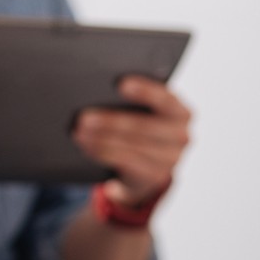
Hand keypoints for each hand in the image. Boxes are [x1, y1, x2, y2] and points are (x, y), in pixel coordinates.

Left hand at [73, 76, 190, 206]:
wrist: (146, 167)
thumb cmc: (139, 129)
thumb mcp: (141, 112)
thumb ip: (128, 101)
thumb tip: (98, 92)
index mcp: (180, 112)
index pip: (166, 99)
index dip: (145, 91)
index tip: (121, 84)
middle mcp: (180, 135)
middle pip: (144, 126)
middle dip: (111, 121)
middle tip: (84, 118)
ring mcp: (171, 158)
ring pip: (132, 147)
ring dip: (101, 140)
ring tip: (79, 133)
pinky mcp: (156, 175)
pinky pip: (127, 163)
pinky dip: (104, 153)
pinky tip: (87, 147)